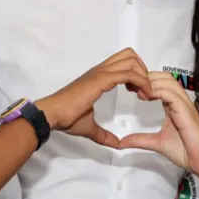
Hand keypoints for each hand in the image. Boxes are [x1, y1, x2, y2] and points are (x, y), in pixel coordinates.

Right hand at [36, 49, 153, 147]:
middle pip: (130, 55)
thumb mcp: (90, 127)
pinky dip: (141, 82)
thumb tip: (116, 144)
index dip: (135, 72)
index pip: (123, 61)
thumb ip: (104, 135)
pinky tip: (142, 95)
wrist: (53, 114)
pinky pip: (128, 74)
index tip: (139, 91)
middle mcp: (100, 70)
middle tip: (144, 89)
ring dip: (143, 75)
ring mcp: (100, 73)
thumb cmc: (66, 117)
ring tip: (145, 93)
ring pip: (131, 61)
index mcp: (98, 76)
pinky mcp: (101, 80)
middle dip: (143, 69)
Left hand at [118, 72, 198, 179]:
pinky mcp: (186, 111)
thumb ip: (140, 140)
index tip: (130, 87)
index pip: (161, 84)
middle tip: (131, 85)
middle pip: (164, 77)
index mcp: (174, 106)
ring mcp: (184, 105)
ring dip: (151, 82)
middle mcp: (180, 102)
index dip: (145, 82)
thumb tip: (121, 143)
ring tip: (136, 90)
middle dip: (146, 76)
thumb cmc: (186, 151)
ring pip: (168, 81)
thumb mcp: (156, 143)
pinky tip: (146, 96)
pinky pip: (172, 94)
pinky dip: (158, 91)